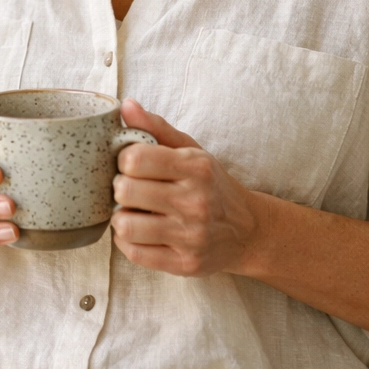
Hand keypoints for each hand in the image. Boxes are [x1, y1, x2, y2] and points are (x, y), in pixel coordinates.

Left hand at [111, 99, 261, 276]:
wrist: (248, 231)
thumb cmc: (211, 185)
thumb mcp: (191, 150)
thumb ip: (156, 127)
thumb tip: (126, 105)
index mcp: (195, 168)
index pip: (134, 158)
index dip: (124, 160)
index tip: (132, 165)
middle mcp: (195, 202)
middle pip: (124, 191)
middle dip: (120, 188)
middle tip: (130, 189)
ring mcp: (190, 236)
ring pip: (124, 225)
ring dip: (121, 217)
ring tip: (133, 212)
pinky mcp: (184, 264)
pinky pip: (133, 253)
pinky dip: (128, 241)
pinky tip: (140, 231)